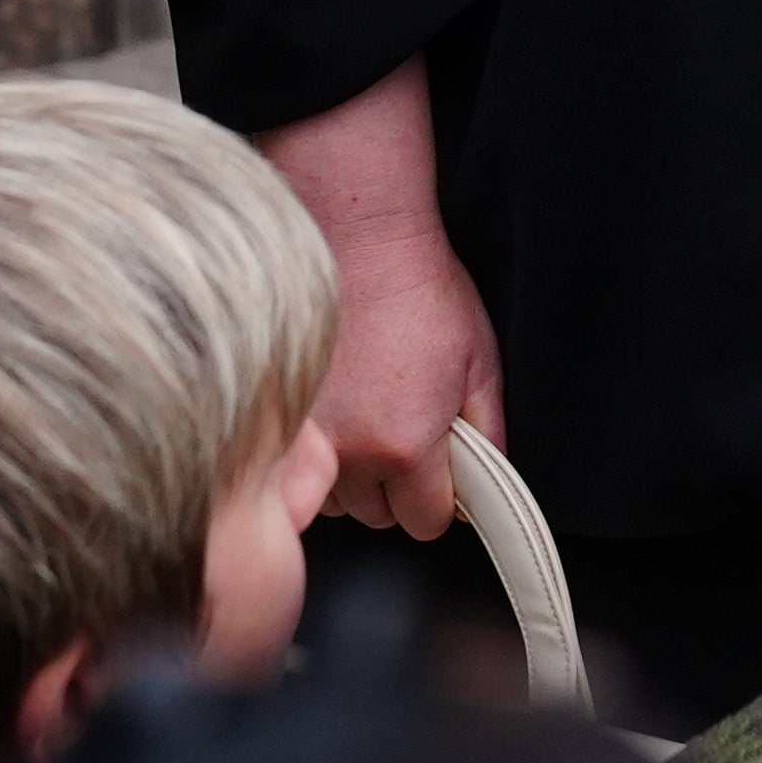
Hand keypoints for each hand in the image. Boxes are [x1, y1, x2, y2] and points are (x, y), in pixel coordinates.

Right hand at [252, 62, 503, 539]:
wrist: (355, 240)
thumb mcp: (480, 359)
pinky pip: (296, 471)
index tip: (442, 480)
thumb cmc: (419, 288)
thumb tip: (488, 475)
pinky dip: (316, 458)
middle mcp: (348, 455)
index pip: (427, 522)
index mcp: (407, 446)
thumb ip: (488, 430)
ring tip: (369, 416)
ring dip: (354, 475)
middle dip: (397, 488)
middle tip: (406, 435)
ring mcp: (303, 441)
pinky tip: (336, 414)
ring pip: (336, 499)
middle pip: (380, 516)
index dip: (441, 501)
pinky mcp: (273, 421)